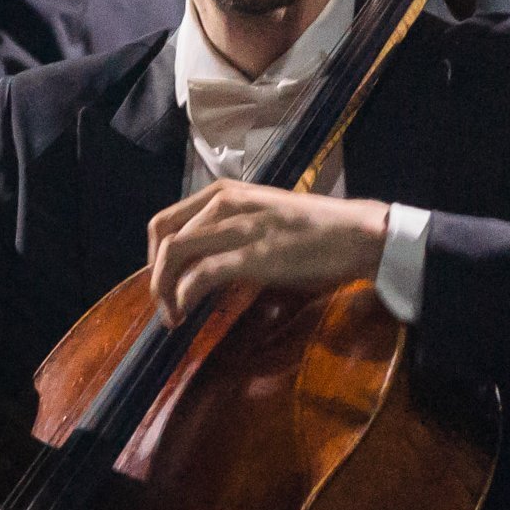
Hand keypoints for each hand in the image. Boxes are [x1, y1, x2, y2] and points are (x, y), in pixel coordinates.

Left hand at [145, 180, 390, 327]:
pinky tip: (187, 313)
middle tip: (165, 305)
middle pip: (162, 239)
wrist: (354, 235)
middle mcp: (224, 204)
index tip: (165, 282)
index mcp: (223, 193)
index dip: (154, 256)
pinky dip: (184, 297)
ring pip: (174, 255)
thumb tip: (203, 263)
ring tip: (173, 316)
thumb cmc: (313, 232)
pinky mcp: (251, 255)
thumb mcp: (260, 218)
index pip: (164, 221)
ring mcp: (237, 228)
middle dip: (156, 277)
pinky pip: (200, 275)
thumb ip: (229, 232)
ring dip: (164, 291)